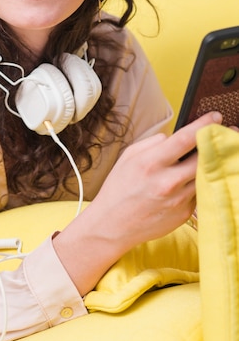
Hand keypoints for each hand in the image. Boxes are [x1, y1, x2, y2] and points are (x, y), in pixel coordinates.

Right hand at [53, 110, 221, 295]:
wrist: (113, 224)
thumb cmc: (119, 188)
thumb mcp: (128, 157)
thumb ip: (153, 143)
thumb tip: (175, 136)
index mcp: (151, 163)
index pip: (185, 139)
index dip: (204, 125)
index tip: (216, 116)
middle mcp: (168, 182)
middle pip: (205, 157)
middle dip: (217, 142)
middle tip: (226, 133)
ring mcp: (179, 200)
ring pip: (206, 175)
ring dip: (211, 163)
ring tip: (211, 154)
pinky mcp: (185, 214)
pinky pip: (199, 191)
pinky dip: (199, 182)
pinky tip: (193, 178)